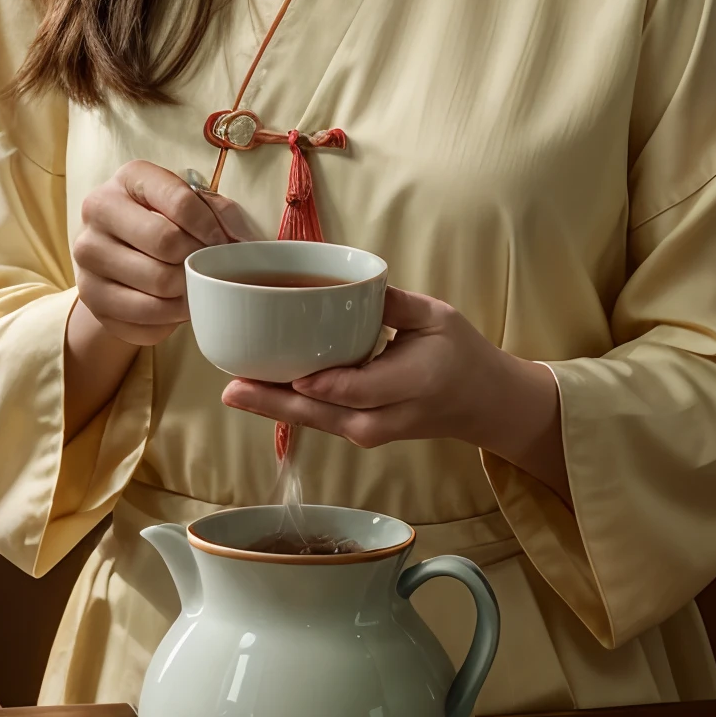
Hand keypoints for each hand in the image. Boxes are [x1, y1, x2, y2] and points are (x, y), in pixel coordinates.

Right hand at [71, 160, 252, 348]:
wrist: (118, 251)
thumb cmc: (165, 220)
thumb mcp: (191, 204)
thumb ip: (219, 212)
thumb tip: (242, 241)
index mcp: (129, 178)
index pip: (180, 201)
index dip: (212, 227)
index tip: (225, 242)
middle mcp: (98, 210)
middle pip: (166, 243)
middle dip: (197, 260)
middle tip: (208, 267)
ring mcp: (87, 255)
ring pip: (157, 285)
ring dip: (188, 292)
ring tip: (196, 287)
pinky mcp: (90, 297)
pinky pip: (144, 318)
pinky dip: (170, 318)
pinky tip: (176, 305)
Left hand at [219, 287, 570, 500]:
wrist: (482, 403)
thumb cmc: (460, 352)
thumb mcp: (436, 317)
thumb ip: (393, 303)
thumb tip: (344, 282)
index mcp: (415, 381)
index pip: (363, 389)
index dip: (326, 385)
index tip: (292, 375)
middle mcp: (389, 416)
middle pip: (328, 415)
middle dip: (277, 404)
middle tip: (233, 389)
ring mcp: (374, 431)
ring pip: (319, 424)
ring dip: (274, 410)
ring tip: (234, 391)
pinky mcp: (362, 433)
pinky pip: (323, 423)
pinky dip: (290, 410)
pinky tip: (258, 394)